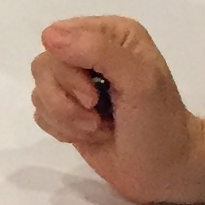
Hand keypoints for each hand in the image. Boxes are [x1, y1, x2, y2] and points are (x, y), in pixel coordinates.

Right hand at [30, 16, 204, 204]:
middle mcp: (90, 52)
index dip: (70, 69)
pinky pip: (40, 113)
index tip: (95, 95)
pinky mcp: (67, 111)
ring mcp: (76, 83)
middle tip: (96, 116)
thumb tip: (48, 36)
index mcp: (112, 34)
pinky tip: (89, 135)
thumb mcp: (139, 80)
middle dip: (66, 100)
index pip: (61, 36)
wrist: (166, 170)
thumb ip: (98, 51)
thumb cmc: (159, 123)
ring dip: (66, 118)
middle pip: (44, 65)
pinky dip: (62, 129)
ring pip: (39, 91)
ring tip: (97, 129)